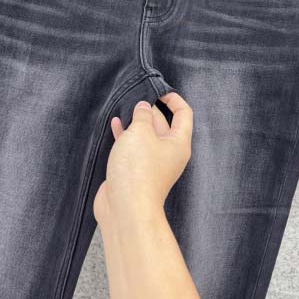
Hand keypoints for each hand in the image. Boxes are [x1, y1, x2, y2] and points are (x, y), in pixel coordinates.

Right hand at [93, 92, 192, 225]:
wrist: (126, 208)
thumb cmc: (138, 170)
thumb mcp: (141, 133)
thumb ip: (143, 116)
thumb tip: (144, 107)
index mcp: (178, 142)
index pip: (184, 114)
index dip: (173, 98)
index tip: (158, 89)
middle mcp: (168, 152)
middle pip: (163, 123)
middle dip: (150, 109)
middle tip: (136, 96)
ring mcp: (151, 162)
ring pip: (145, 135)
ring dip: (136, 122)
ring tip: (124, 107)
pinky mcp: (135, 170)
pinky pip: (132, 147)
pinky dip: (125, 134)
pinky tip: (115, 124)